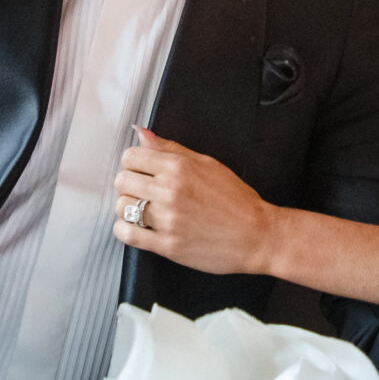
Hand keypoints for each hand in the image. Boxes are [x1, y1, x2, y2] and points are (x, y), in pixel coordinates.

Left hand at [111, 129, 281, 275]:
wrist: (257, 236)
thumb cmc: (236, 199)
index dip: (134, 163)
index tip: (142, 170)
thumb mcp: (207, 164)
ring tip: (144, 210)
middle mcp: (171, 192)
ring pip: (121, 207)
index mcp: (179, 168)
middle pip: (122, 181)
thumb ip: (170, 148)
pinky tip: (139, 227)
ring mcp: (168, 220)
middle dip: (130, 184)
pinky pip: (127, 234)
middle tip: (144, 191)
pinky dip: (125, 229)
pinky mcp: (167, 246)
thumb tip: (140, 133)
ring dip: (128, 208)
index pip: (131, 157)